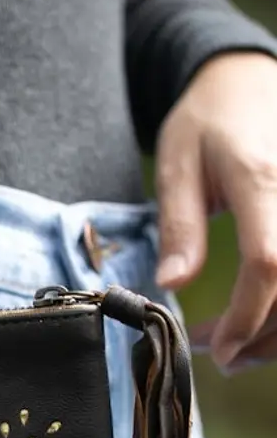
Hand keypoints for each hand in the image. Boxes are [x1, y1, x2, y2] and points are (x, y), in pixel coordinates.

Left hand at [155, 51, 276, 371]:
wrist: (248, 80)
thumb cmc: (207, 122)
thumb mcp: (176, 167)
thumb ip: (179, 227)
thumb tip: (171, 286)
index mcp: (263, 179)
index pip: (269, 261)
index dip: (247, 315)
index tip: (217, 348)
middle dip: (264, 333)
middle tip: (218, 356)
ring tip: (238, 351)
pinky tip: (263, 324)